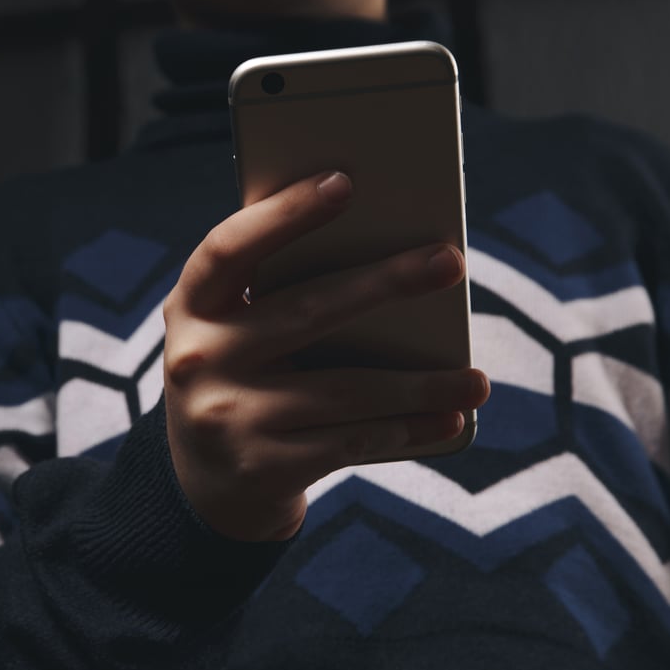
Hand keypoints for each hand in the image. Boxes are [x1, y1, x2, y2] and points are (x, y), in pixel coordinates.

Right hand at [162, 171, 490, 541]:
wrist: (205, 486)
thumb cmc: (243, 380)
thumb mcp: (236, 333)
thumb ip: (278, 292)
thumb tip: (388, 246)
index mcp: (191, 307)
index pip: (229, 248)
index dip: (283, 214)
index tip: (345, 182)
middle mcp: (198, 359)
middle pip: (306, 311)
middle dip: (386, 283)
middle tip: (450, 262)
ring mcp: (226, 418)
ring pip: (344, 390)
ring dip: (420, 384)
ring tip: (477, 380)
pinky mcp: (260, 467)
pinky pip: (350, 442)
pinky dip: (406, 429)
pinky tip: (448, 418)